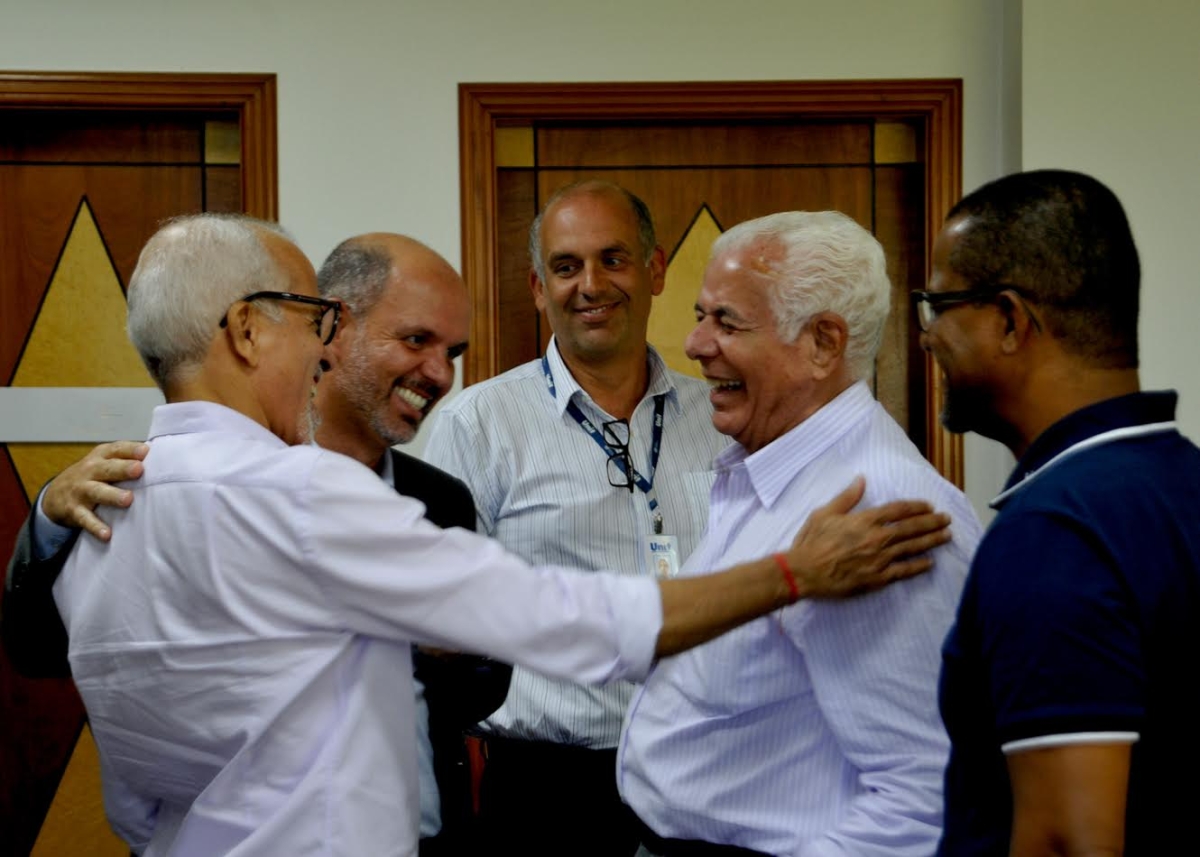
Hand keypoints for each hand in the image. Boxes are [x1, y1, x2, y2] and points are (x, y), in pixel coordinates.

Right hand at [42, 441, 148, 540]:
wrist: (55, 494)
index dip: (131, 450)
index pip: (116, 450)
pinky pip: (85, 519)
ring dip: (112, 496)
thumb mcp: (105, 461)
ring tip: (128, 500)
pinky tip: (107, 534)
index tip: (146, 452)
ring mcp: (81, 490)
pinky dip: (95, 526)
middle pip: (107, 469)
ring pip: (97, 492)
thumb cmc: (93, 475)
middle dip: (123, 469)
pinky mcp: (74, 510)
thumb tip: (160, 455)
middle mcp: (90, 471)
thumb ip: (127, 458)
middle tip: (139, 470)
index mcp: (101, 456)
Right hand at [786, 476, 950, 598]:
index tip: (929, 506)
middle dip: (932, 523)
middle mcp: (876, 538)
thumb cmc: (811, 542)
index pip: (898, 510)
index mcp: (864, 520)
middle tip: (946, 520)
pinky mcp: (877, 578)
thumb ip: (847, 497)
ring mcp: (879, 559)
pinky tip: (930, 563)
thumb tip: (862, 480)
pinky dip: (918, 567)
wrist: (804, 572)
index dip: (916, 507)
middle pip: (911, 528)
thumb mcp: (824, 513)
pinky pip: (904, 571)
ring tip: (946, 536)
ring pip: (912, 548)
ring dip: (931, 541)